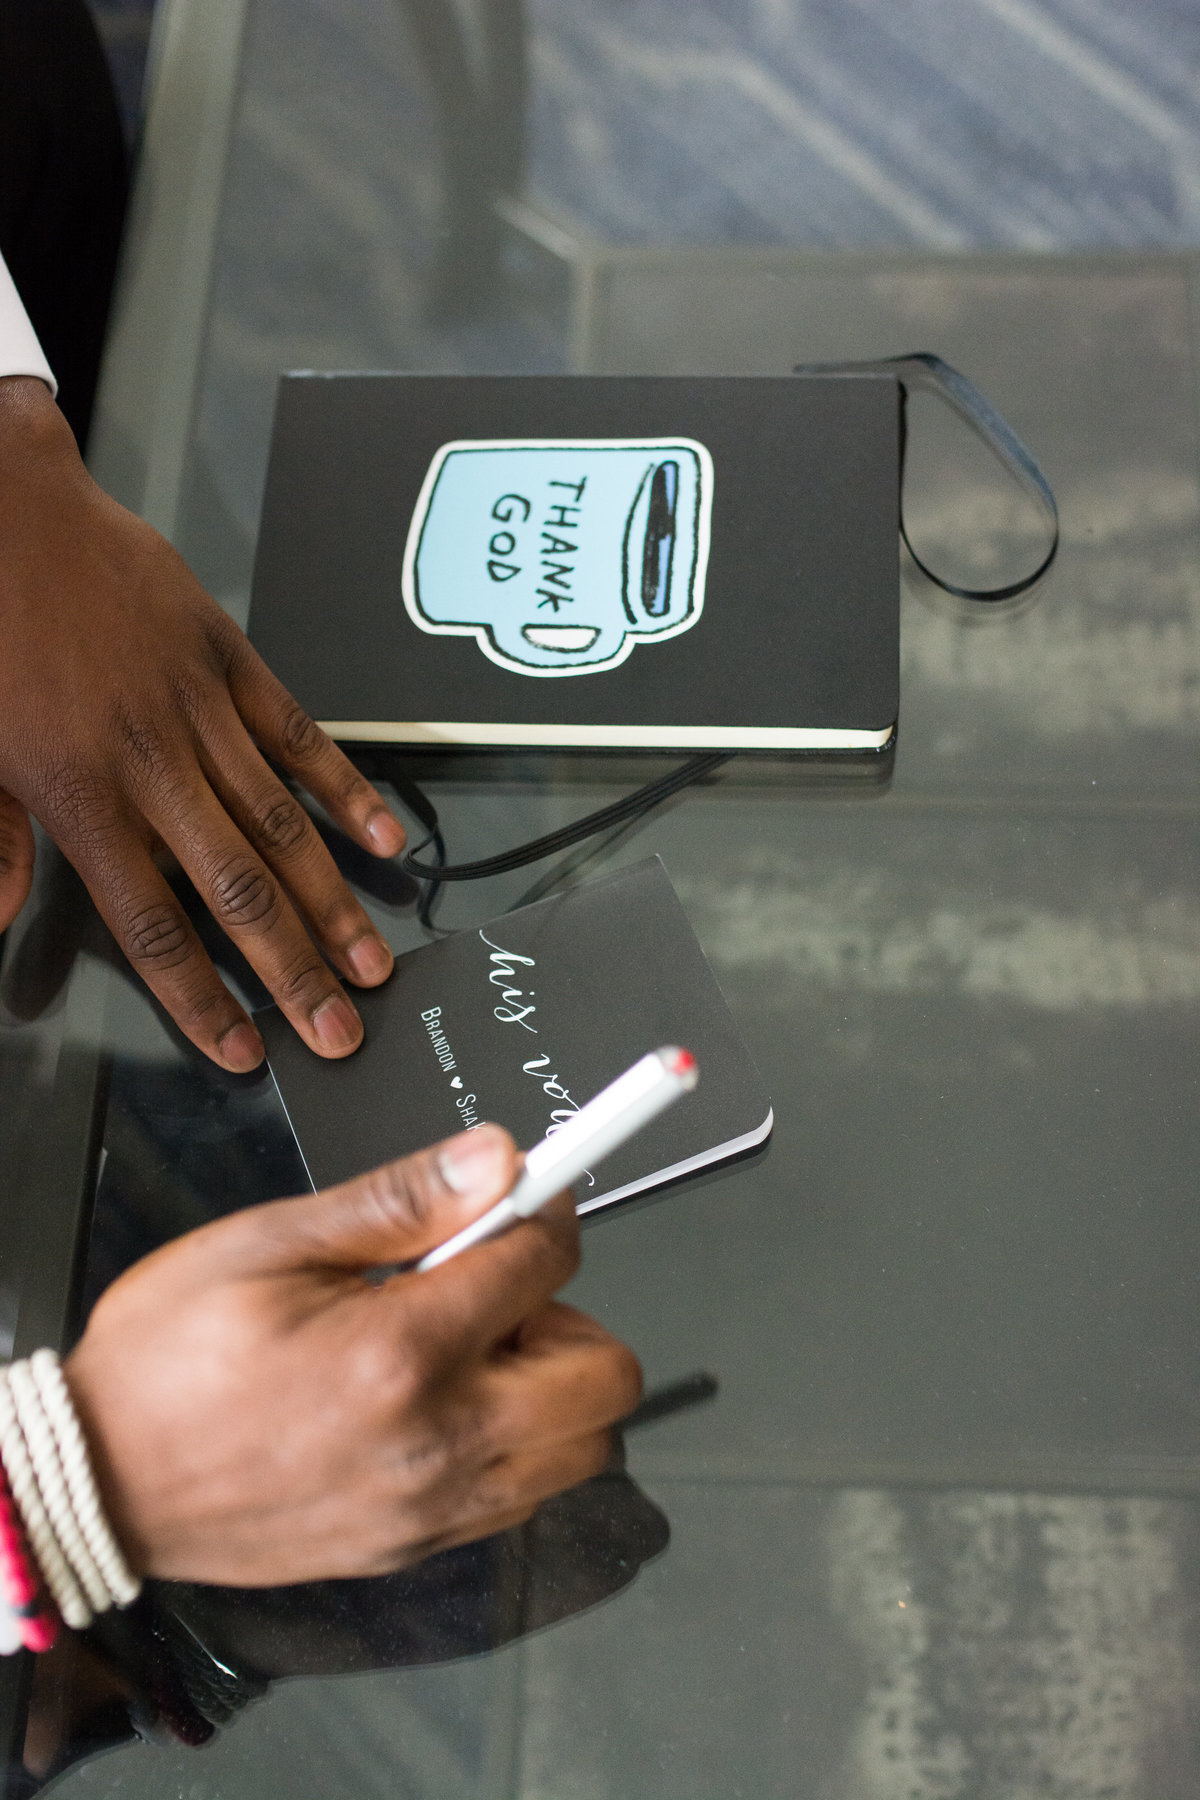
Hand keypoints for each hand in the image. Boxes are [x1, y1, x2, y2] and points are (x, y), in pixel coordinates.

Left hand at [0, 376, 405, 1068]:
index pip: (151, 925)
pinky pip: (298, 735)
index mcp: (78, 794)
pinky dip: (343, 790)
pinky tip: (381, 839)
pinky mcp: (230, 661)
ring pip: (279, 824)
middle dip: (294, 971)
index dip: (201, 997)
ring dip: (331, 901)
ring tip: (373, 962)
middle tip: (342, 1030)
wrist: (5, 508)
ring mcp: (199, 710)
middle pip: (236, 890)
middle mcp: (149, 763)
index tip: (244, 1048)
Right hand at [64, 1125, 641, 1585]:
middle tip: (489, 1286)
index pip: (545, 1260)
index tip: (524, 1192)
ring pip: (580, 1445)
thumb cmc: (165, 1361)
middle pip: (605, 1374)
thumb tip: (495, 1159)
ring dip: (549, 1383)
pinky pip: (524, 1495)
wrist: (98, 1486)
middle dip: (565, 1310)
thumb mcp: (269, 1243)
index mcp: (401, 1353)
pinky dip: (514, 1443)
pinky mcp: (418, 1548)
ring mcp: (434, 1510)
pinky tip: (441, 1403)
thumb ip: (399, 1200)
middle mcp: (439, 1444)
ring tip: (462, 1348)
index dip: (542, 1207)